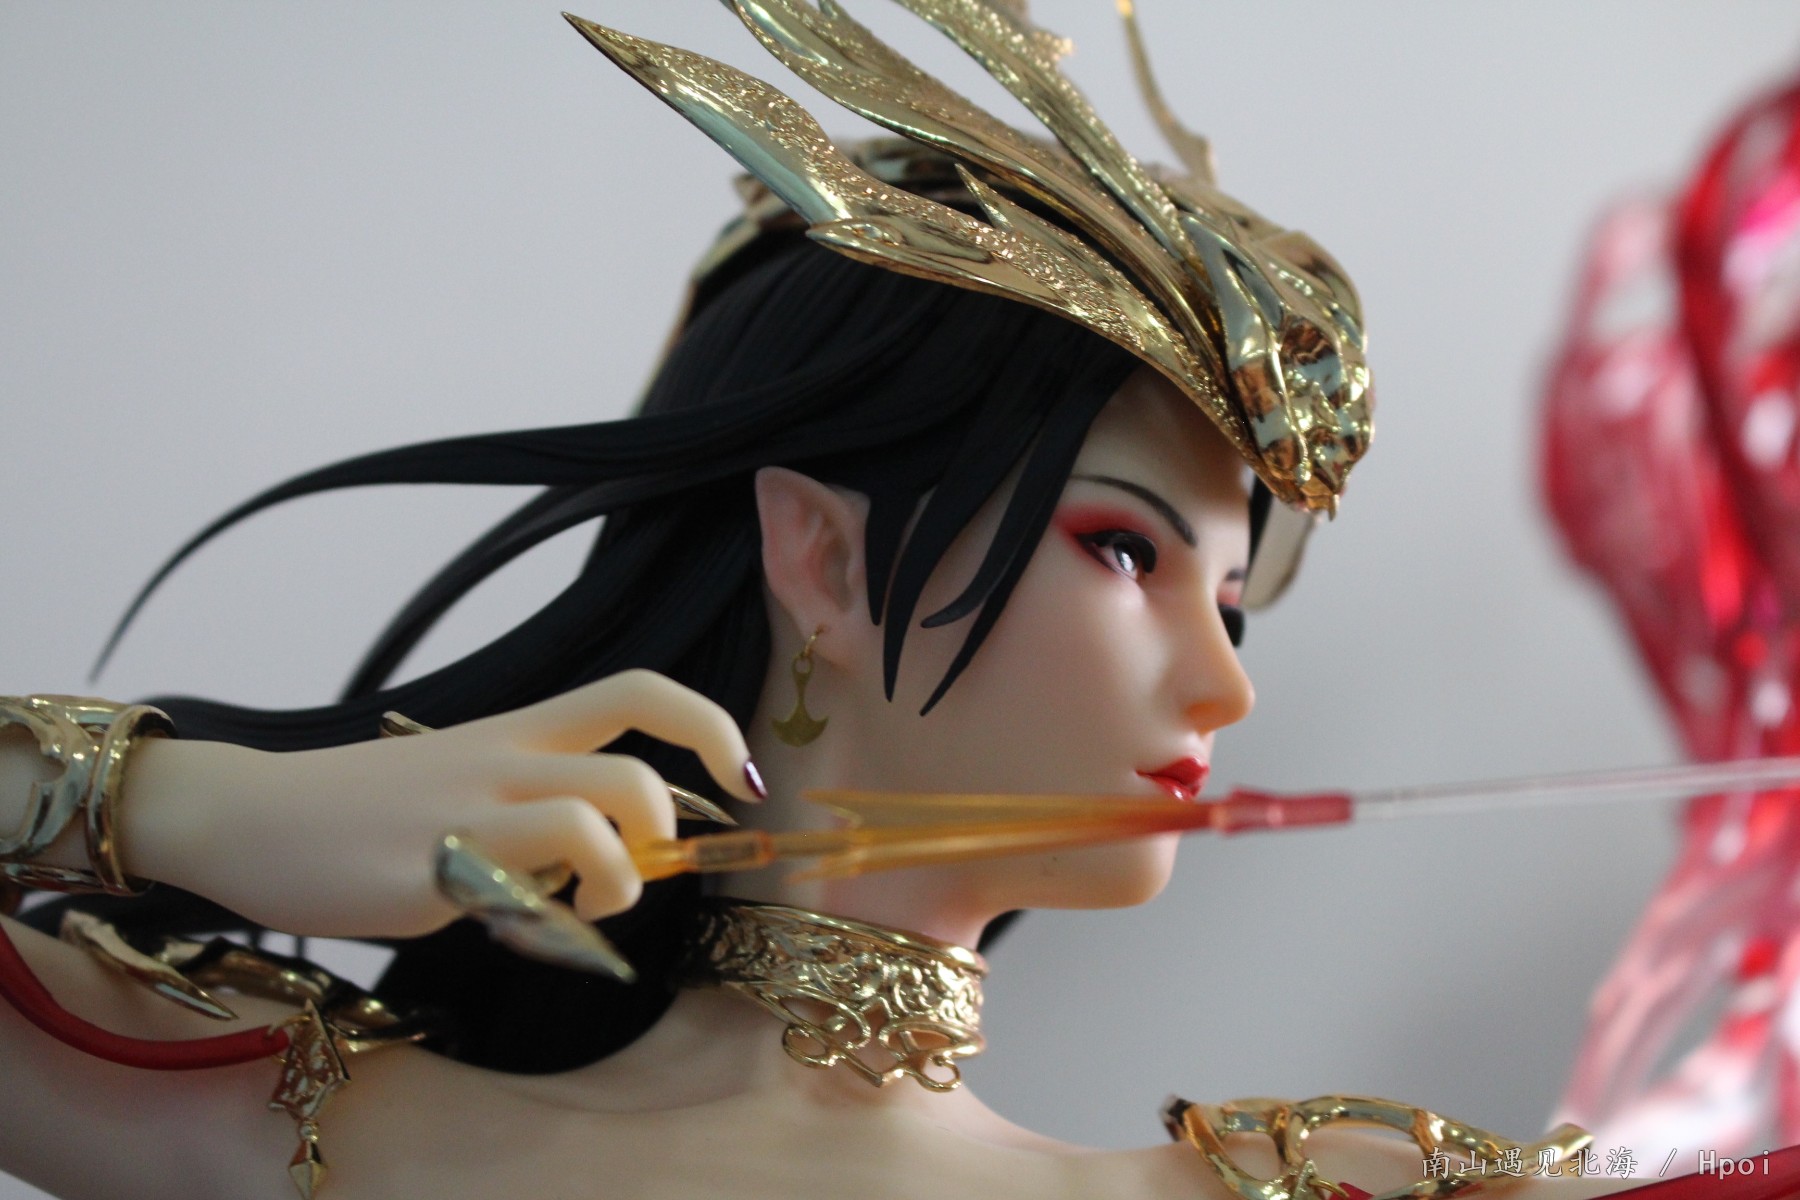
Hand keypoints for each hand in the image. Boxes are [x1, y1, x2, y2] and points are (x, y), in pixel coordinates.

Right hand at [120, 670, 757, 938]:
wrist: (248, 818)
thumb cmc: (366, 809)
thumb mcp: (466, 782)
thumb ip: (543, 806)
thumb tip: (616, 857)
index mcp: (519, 729)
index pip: (638, 693)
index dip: (709, 725)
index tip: (740, 777)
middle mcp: (503, 759)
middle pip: (634, 770)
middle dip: (670, 829)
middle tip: (642, 866)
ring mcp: (467, 813)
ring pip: (592, 820)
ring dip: (620, 876)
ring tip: (592, 902)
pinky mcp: (426, 873)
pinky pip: (521, 890)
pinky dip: (550, 919)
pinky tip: (521, 925)